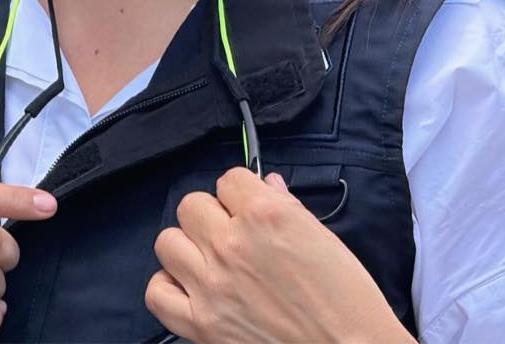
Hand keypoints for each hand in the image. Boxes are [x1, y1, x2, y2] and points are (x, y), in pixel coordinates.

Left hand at [145, 167, 411, 343]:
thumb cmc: (347, 300)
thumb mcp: (323, 239)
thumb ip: (286, 206)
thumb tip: (266, 184)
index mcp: (266, 215)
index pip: (229, 179)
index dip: (240, 194)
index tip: (249, 209)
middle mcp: (232, 244)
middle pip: (191, 205)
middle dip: (212, 216)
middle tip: (232, 235)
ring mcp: (212, 284)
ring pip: (168, 241)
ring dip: (188, 248)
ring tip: (210, 261)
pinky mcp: (202, 325)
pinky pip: (157, 293)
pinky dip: (169, 288)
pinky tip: (192, 289)